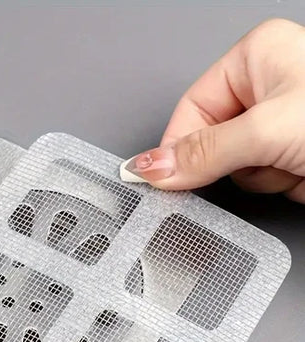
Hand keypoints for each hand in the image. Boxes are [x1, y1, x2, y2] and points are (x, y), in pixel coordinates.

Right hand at [120, 18, 304, 203]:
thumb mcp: (265, 129)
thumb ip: (204, 152)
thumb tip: (151, 166)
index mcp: (254, 58)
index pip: (191, 108)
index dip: (176, 146)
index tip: (162, 177)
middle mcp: (263, 88)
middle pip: (208, 141)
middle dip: (228, 161)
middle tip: (250, 161)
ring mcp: (275, 125)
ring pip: (231, 165)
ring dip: (257, 174)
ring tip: (290, 160)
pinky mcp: (286, 155)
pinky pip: (256, 179)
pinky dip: (274, 183)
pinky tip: (299, 172)